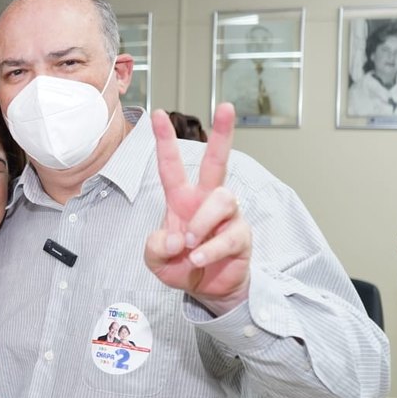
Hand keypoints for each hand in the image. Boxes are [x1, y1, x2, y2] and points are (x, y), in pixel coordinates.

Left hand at [144, 104, 251, 314]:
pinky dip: (210, 250)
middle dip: (222, 133)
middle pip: (217, 160)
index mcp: (181, 199)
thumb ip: (155, 248)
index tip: (156, 114)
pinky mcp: (241, 236)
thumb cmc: (181, 266)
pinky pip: (228, 235)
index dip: (164, 139)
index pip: (171, 165)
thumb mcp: (156, 260)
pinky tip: (198, 260)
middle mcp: (206, 200)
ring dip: (202, 221)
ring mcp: (227, 216)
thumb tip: (176, 238)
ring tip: (190, 244)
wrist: (206, 291)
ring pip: (222, 199)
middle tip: (225, 107)